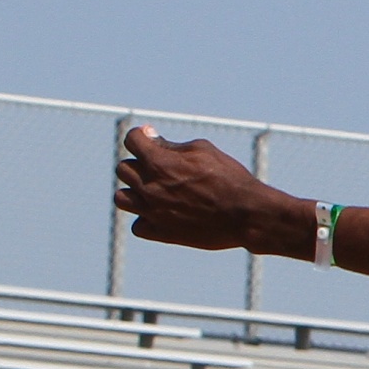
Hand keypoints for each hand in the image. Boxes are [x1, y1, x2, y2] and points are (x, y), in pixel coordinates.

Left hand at [114, 126, 304, 254]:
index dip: (141, 136)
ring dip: (134, 191)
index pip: (132, 140)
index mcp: (160, 162)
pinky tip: (163, 214)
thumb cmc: (230, 178)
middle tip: (160, 166)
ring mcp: (152, 212)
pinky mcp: (161, 233)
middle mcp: (150, 187)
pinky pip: (138, 225)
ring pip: (121, 198)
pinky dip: (146, 219)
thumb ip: (174, 146)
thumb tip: (153, 140)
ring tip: (154, 191)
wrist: (246, 214)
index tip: (152, 137)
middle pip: (124, 168)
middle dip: (140, 162)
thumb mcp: (204, 151)